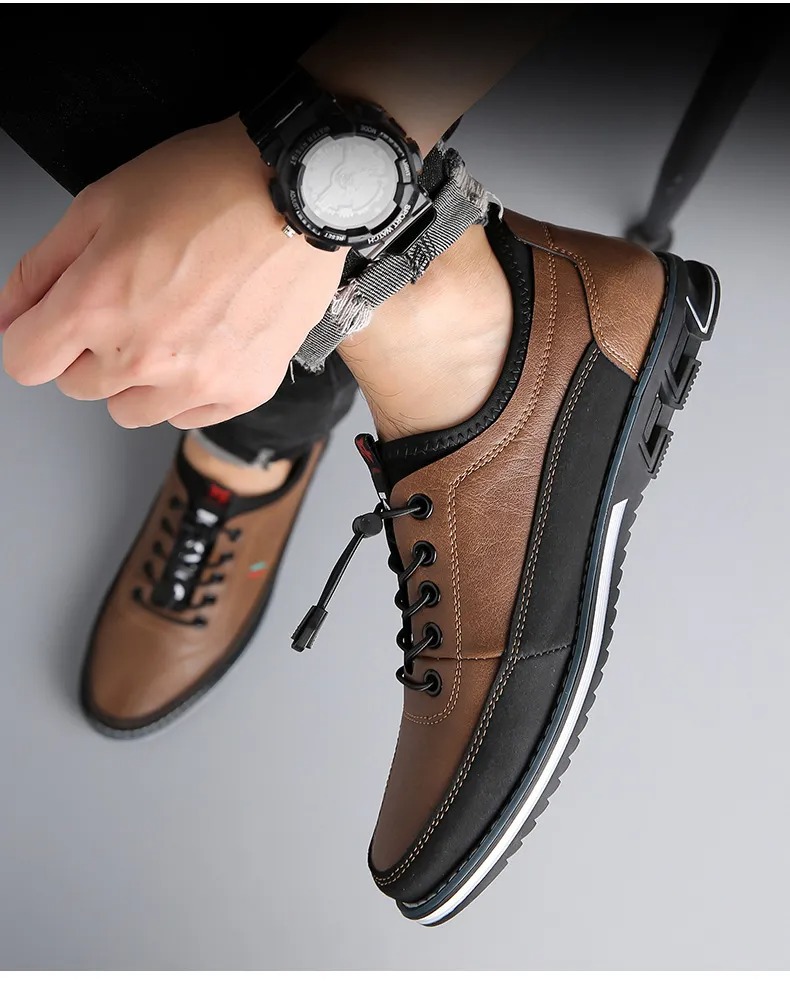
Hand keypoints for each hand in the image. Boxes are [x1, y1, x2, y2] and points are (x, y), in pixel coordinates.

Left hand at [0, 118, 345, 428]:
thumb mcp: (100, 204)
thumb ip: (42, 269)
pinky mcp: (244, 389)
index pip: (24, 362)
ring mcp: (199, 380)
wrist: (298, 193)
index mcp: (96, 305)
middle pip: (78, 388)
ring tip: (169, 328)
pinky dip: (187, 389)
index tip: (51, 325)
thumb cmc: (206, 185)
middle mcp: (145, 356)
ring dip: (136, 379)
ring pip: (132, 411)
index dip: (32, 337)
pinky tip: (205, 343)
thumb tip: (8, 316)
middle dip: (88, 351)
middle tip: (128, 305)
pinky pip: (188, 416)